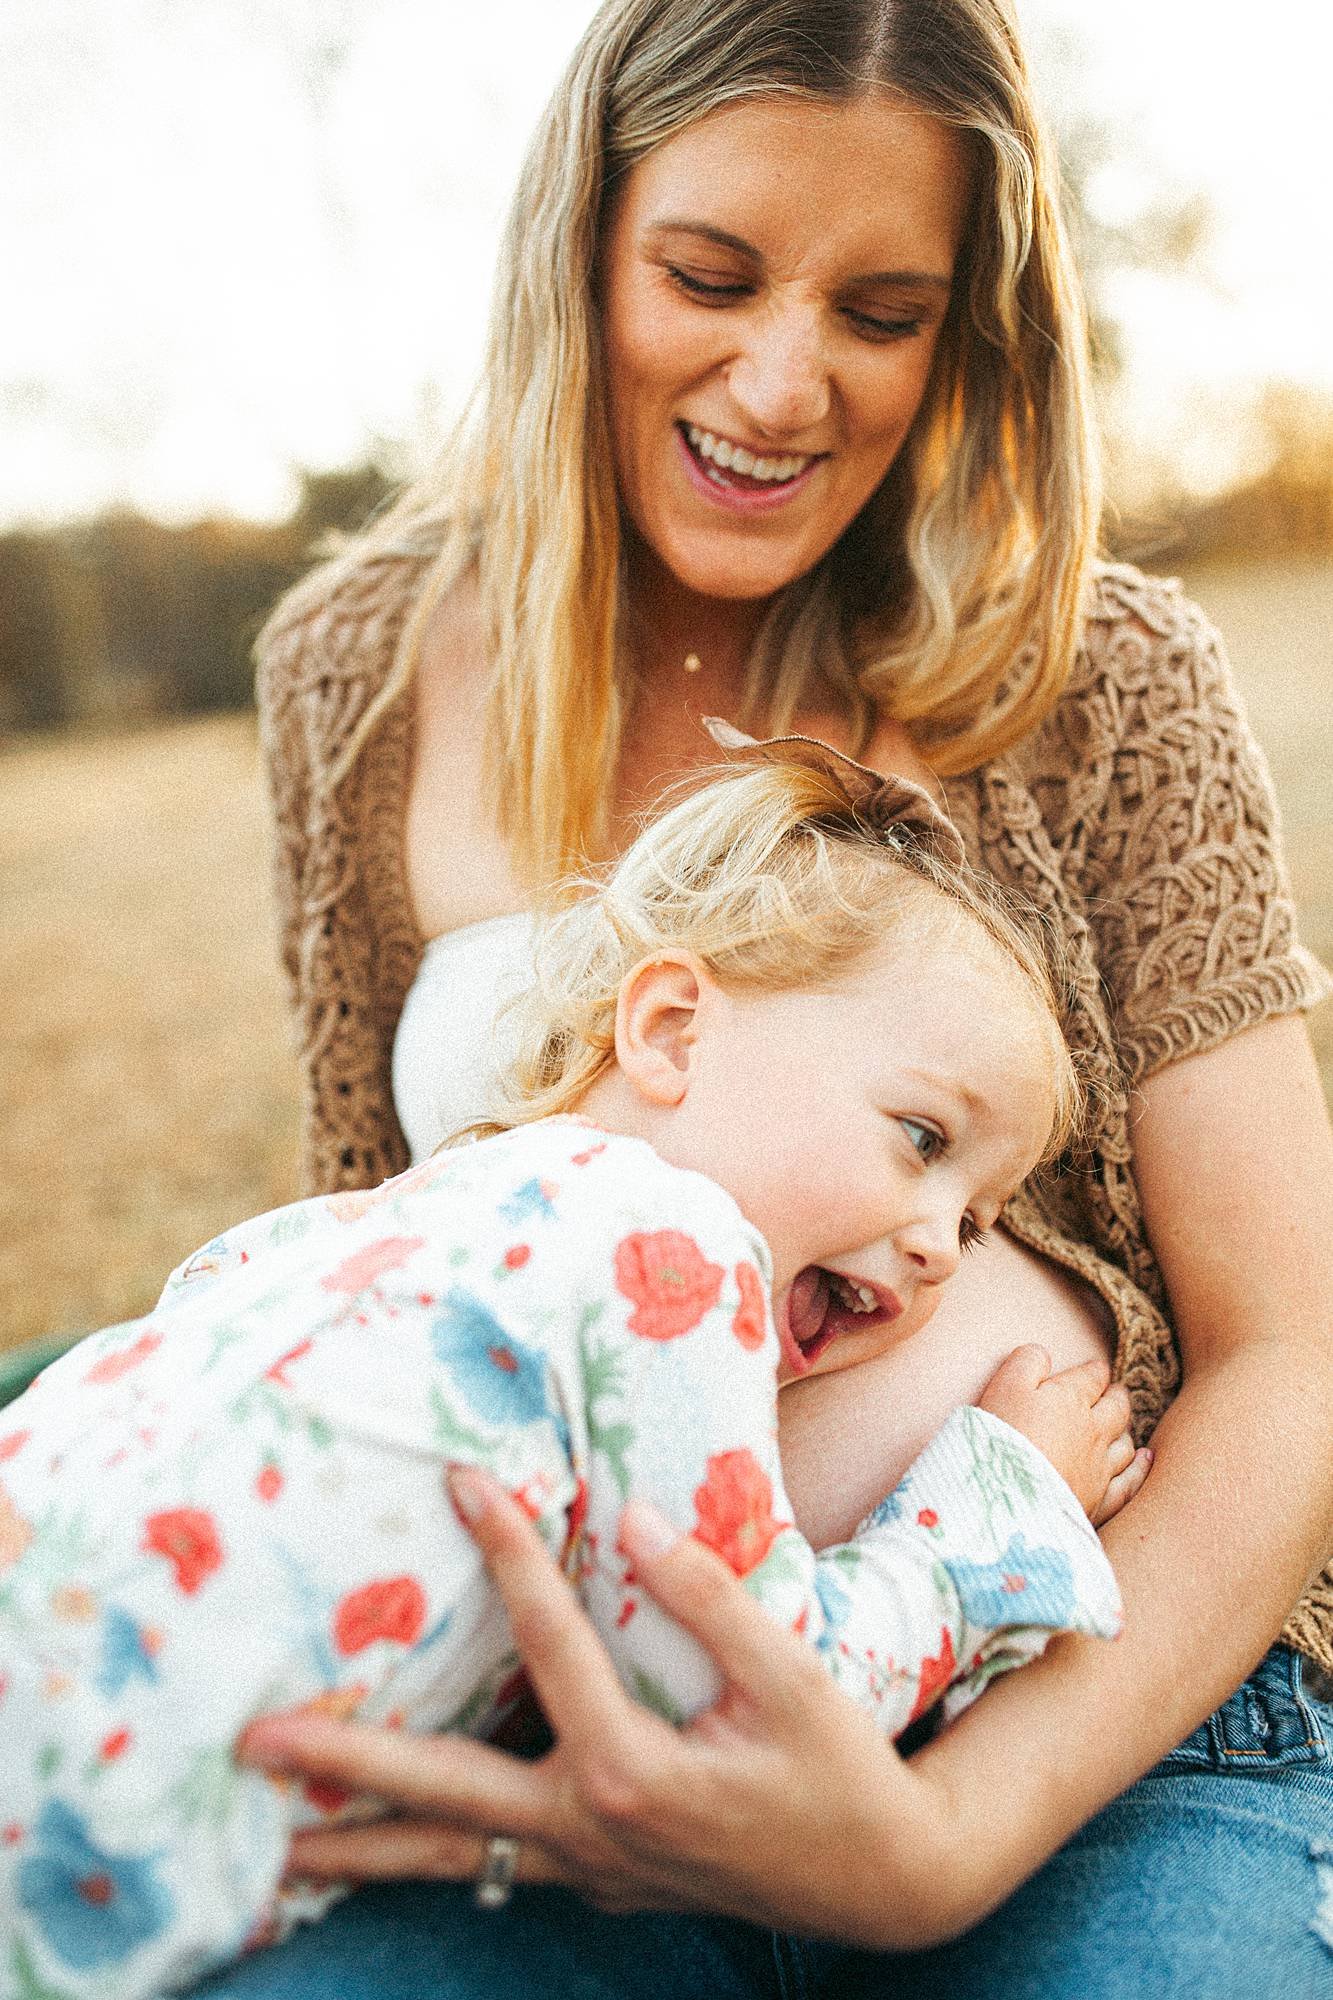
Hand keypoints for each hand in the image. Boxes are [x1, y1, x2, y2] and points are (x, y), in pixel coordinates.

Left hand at [237, 1468, 980, 1949]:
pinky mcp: (598, 1879)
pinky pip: (493, 1869)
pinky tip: (391, 1846)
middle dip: (346, 1768)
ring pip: (452, 1859)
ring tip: (276, 1843)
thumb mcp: (792, 1678)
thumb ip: (710, 1600)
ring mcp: (586, 1865)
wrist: (882, 1881)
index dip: (508, 1554)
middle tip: (253, 1745)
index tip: (462, 1481)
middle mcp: (588, 1827)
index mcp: (631, 1768)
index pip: (549, 1642)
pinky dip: (434, 1858)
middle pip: (442, 1796)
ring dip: (363, 1847)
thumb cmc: (838, 1771)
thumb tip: (636, 1520)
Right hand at [975, 1344, 1149, 1526]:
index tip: (1096, 1368)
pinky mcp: (1100, 1501)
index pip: (1093, 1377)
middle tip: (1116, 1391)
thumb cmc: (1002, 1438)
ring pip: (1125, 1443)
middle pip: (1116, 1408)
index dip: (1095, 1370)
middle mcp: (1094, 1431)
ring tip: (1121, 1424)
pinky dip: (1139, 1468)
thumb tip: (1044, 1353)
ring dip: (1124, 1430)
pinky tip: (1144, 1460)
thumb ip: (1027, 1361)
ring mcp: (1100, 1468)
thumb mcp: (1005, 1386)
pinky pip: (1129, 1482)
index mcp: (1071, 1399)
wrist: (1009, 1499)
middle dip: (1117, 1396)